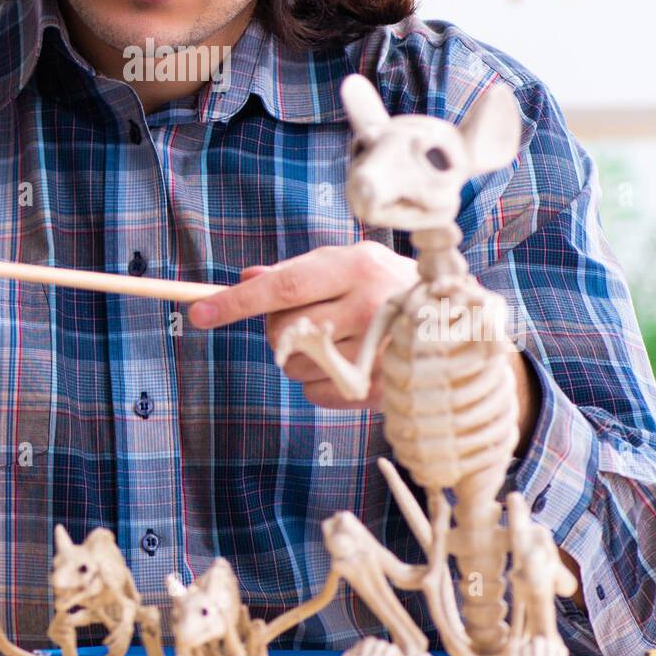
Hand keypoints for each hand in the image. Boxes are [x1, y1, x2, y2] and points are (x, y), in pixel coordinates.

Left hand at [187, 242, 419, 408]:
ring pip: (295, 365)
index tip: (198, 313)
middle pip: (283, 329)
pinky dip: (315, 381)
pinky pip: (314, 392)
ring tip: (331, 341)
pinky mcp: (380, 388)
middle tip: (298, 321)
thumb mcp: (350, 263)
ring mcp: (377, 351)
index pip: (284, 287)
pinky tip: (342, 363)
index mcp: (356, 266)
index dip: (237, 301)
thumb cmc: (389, 285)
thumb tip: (246, 277)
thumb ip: (298, 271)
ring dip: (296, 357)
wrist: (457, 325)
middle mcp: (368, 306)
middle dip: (274, 330)